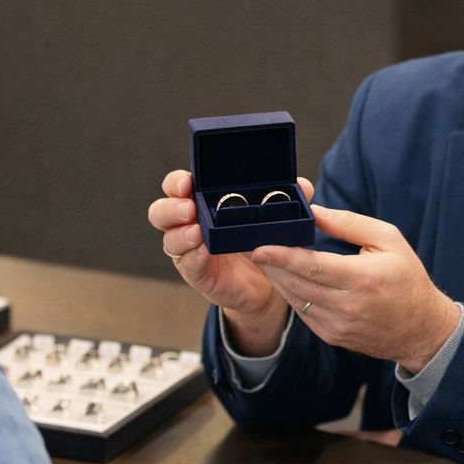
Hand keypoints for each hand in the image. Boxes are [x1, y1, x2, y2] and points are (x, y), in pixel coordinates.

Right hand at [147, 170, 311, 355]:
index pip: (176, 186)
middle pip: (160, 211)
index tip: (189, 181)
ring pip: (169, 239)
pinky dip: (194, 256)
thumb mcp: (271, 216)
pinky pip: (187, 263)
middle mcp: (188, 223)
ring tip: (197, 233)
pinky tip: (205, 251)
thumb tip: (303, 185)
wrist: (266, 281)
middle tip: (189, 208)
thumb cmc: (261, 240)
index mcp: (201, 202)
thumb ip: (286, 198)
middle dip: (171, 207)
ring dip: (180, 234)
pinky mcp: (196, 272)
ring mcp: (188, 249)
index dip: (176, 181)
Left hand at [250, 204, 459, 373]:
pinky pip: (302, 312)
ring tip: (264, 258)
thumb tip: (315, 212)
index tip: (259, 247)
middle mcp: (347, 306)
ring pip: (295, 299)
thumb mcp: (389, 240)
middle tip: (252, 244)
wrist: (421, 329)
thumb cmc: (407, 279)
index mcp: (362, 279)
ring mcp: (337, 325)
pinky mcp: (332, 336)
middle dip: (271, 264)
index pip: (313, 267)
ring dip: (277, 278)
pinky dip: (291, 293)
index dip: (282, 257)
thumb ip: (350, 224)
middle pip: (296, 283)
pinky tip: (285, 277)